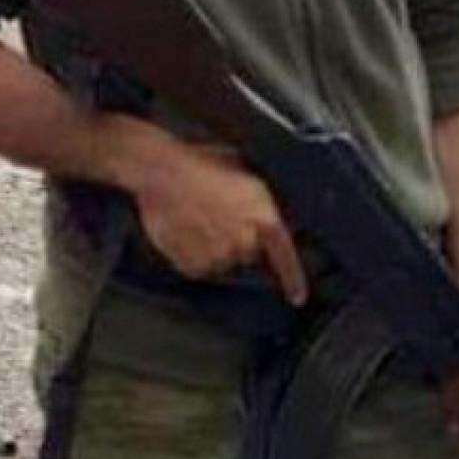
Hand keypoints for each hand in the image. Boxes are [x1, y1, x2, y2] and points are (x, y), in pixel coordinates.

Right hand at [128, 137, 308, 305]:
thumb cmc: (197, 162)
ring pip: (223, 260)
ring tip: (196, 217)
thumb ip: (255, 198)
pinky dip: (194, 253)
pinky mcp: (194, 265)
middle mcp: (245, 241)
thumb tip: (260, 210)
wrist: (161, 171)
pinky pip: (200, 266)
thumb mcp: (239, 168)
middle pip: (249, 254)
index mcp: (262, 215)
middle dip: (239, 240)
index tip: (297, 296)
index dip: (293, 278)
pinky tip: (185, 228)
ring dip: (215, 246)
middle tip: (217, 216)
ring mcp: (219, 256)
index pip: (285, 255)